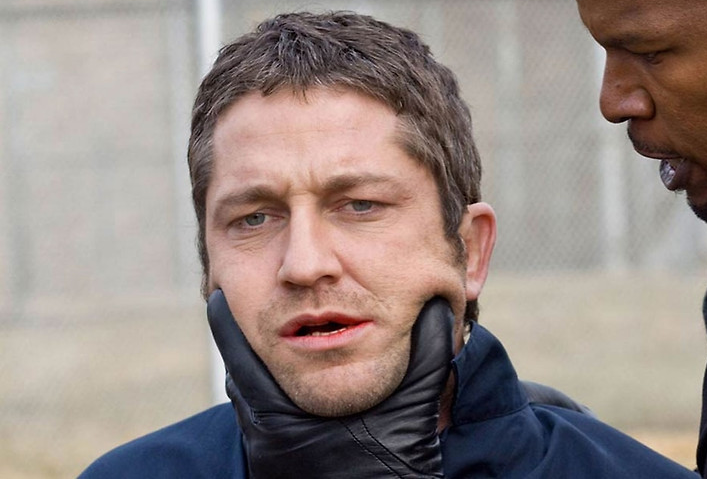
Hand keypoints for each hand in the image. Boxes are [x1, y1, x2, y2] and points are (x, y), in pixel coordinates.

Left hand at [207, 290, 453, 477]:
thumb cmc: (391, 475)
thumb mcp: (413, 412)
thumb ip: (426, 358)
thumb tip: (436, 309)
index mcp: (281, 420)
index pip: (242, 360)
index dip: (229, 326)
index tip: (219, 297)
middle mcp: (266, 440)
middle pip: (242, 382)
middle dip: (246, 347)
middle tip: (250, 313)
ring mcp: (270, 459)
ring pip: (253, 406)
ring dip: (261, 376)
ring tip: (275, 349)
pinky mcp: (280, 470)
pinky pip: (265, 426)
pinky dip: (274, 403)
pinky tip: (300, 395)